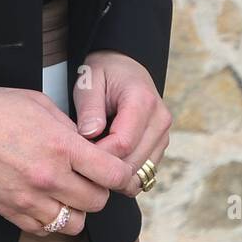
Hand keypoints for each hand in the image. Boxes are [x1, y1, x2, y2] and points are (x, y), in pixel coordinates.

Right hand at [0, 85, 141, 236]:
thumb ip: (69, 127)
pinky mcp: (13, 214)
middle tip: (88, 177)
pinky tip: (45, 200)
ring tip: (66, 191)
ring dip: (76, 209)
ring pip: (75, 223)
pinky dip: (52, 219)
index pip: (113, 174)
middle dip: (98, 190)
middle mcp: (51, 177)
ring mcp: (32, 200)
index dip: (121, 174)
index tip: (116, 169)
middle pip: (98, 202)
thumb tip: (87, 144)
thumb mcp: (39, 103)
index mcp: (62, 146)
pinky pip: (47, 230)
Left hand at [72, 51, 171, 191]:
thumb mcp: (89, 82)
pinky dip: (124, 173)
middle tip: (82, 160)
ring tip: (94, 160)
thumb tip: (90, 134)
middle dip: (105, 168)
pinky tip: (107, 160)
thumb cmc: (104, 74)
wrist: (124, 68)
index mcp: (143, 101)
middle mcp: (160, 120)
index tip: (78, 152)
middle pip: (133, 162)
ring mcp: (164, 135)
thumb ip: (90, 107)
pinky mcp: (161, 146)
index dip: (99, 154)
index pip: (123, 144)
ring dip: (115, 173)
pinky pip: (144, 172)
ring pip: (140, 172)